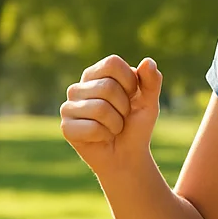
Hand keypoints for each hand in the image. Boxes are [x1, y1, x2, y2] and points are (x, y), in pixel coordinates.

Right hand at [60, 54, 162, 177]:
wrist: (127, 156)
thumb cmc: (136, 126)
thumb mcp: (149, 102)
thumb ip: (151, 81)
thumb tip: (148, 61)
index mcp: (96, 74)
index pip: (112, 63)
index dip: (129, 81)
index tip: (132, 95)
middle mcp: (78, 87)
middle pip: (107, 87)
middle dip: (124, 107)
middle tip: (121, 117)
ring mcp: (68, 107)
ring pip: (100, 108)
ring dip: (116, 123)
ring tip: (112, 128)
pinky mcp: (66, 127)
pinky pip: (92, 128)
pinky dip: (105, 136)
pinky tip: (101, 138)